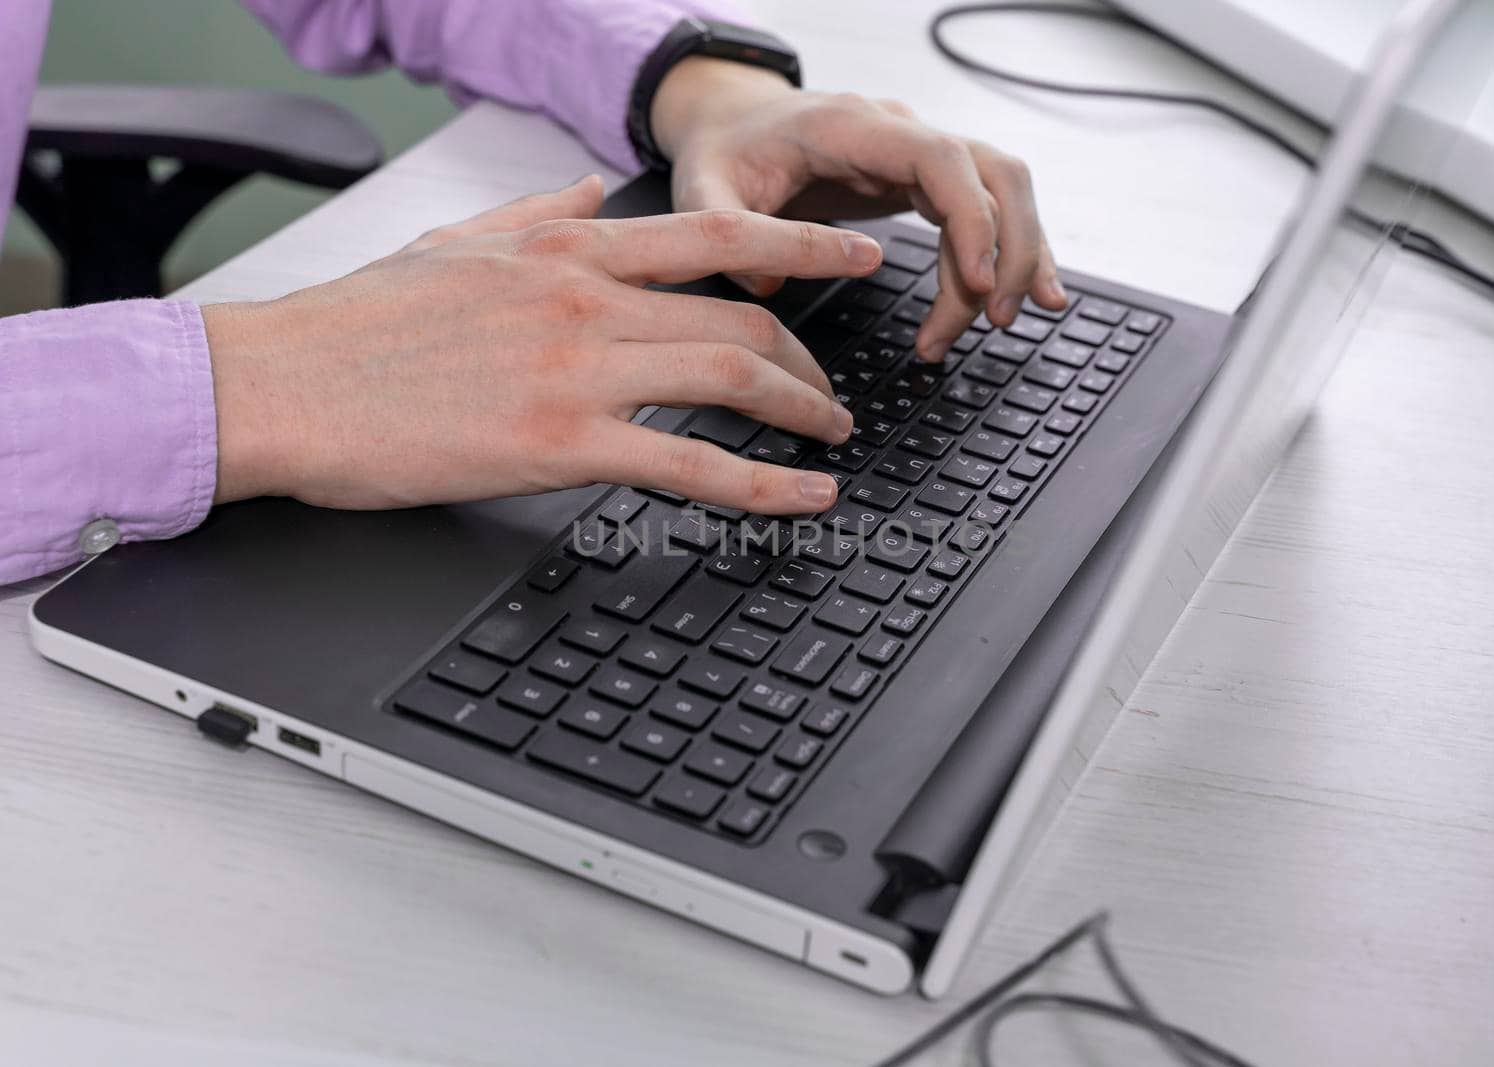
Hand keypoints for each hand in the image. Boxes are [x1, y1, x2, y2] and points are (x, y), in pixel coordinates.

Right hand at [203, 176, 881, 513]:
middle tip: (834, 393)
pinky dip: (764, 485)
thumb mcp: (452, 241)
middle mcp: (586, 299)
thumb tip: (588, 189)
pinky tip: (803, 498)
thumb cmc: (354, 324)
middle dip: (808, 359)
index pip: (712, 231)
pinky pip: (692, 464)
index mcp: (565, 251)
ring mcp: (579, 368)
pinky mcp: (561, 443)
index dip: (799, 245)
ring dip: (804, 410)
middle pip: (742, 315)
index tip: (854, 256)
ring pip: (734, 376)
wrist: (278, 383)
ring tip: (833, 438)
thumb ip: (535, 214)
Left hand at [651, 58, 1068, 360]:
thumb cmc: (723, 152)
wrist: (732, 124)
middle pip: (993, 174)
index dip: (970, 219)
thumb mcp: (704, 189)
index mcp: (853, 126)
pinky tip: (1014, 298)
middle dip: (1008, 248)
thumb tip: (770, 283)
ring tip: (1003, 322)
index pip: (941, 159)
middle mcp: (901, 132)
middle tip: (994, 318)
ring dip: (1016, 256)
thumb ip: (730, 234)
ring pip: (1002, 192)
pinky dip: (1005, 254)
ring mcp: (919, 155)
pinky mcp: (923, 182)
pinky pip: (984, 211)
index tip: (976, 282)